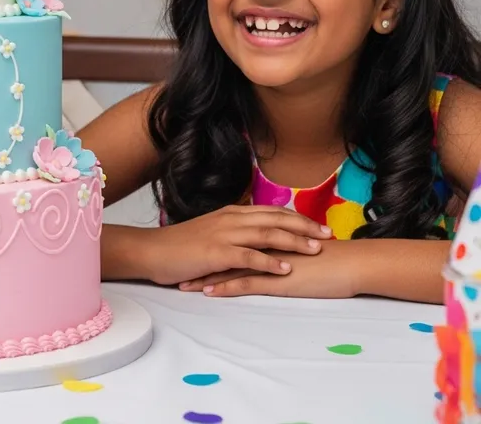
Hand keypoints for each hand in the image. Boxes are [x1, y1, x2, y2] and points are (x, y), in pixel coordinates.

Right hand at [145, 205, 330, 286]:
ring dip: (294, 241)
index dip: (297, 218)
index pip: (272, 211)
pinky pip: (249, 256)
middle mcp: (231, 219)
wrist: (153, 251)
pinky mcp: (217, 253)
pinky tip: (285, 269)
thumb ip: (233, 230)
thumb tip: (255, 233)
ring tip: (316, 249)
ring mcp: (224, 235)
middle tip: (329, 234)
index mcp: (232, 213)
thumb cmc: (181, 245)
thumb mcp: (211, 231)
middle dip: (305, 226)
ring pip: (267, 234)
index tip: (319, 225)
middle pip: (275, 219)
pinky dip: (269, 262)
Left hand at [180, 239, 360, 298]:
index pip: (234, 240)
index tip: (190, 253)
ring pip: (229, 268)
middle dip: (200, 260)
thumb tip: (271, 252)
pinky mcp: (276, 279)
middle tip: (177, 266)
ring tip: (183, 284)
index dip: (211, 246)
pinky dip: (225, 287)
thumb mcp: (301, 249)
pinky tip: (209, 292)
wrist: (353, 262)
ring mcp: (268, 262)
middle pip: (224, 251)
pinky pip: (245, 283)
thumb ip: (283, 248)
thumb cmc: (332, 258)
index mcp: (269, 236)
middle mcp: (264, 245)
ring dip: (205, 276)